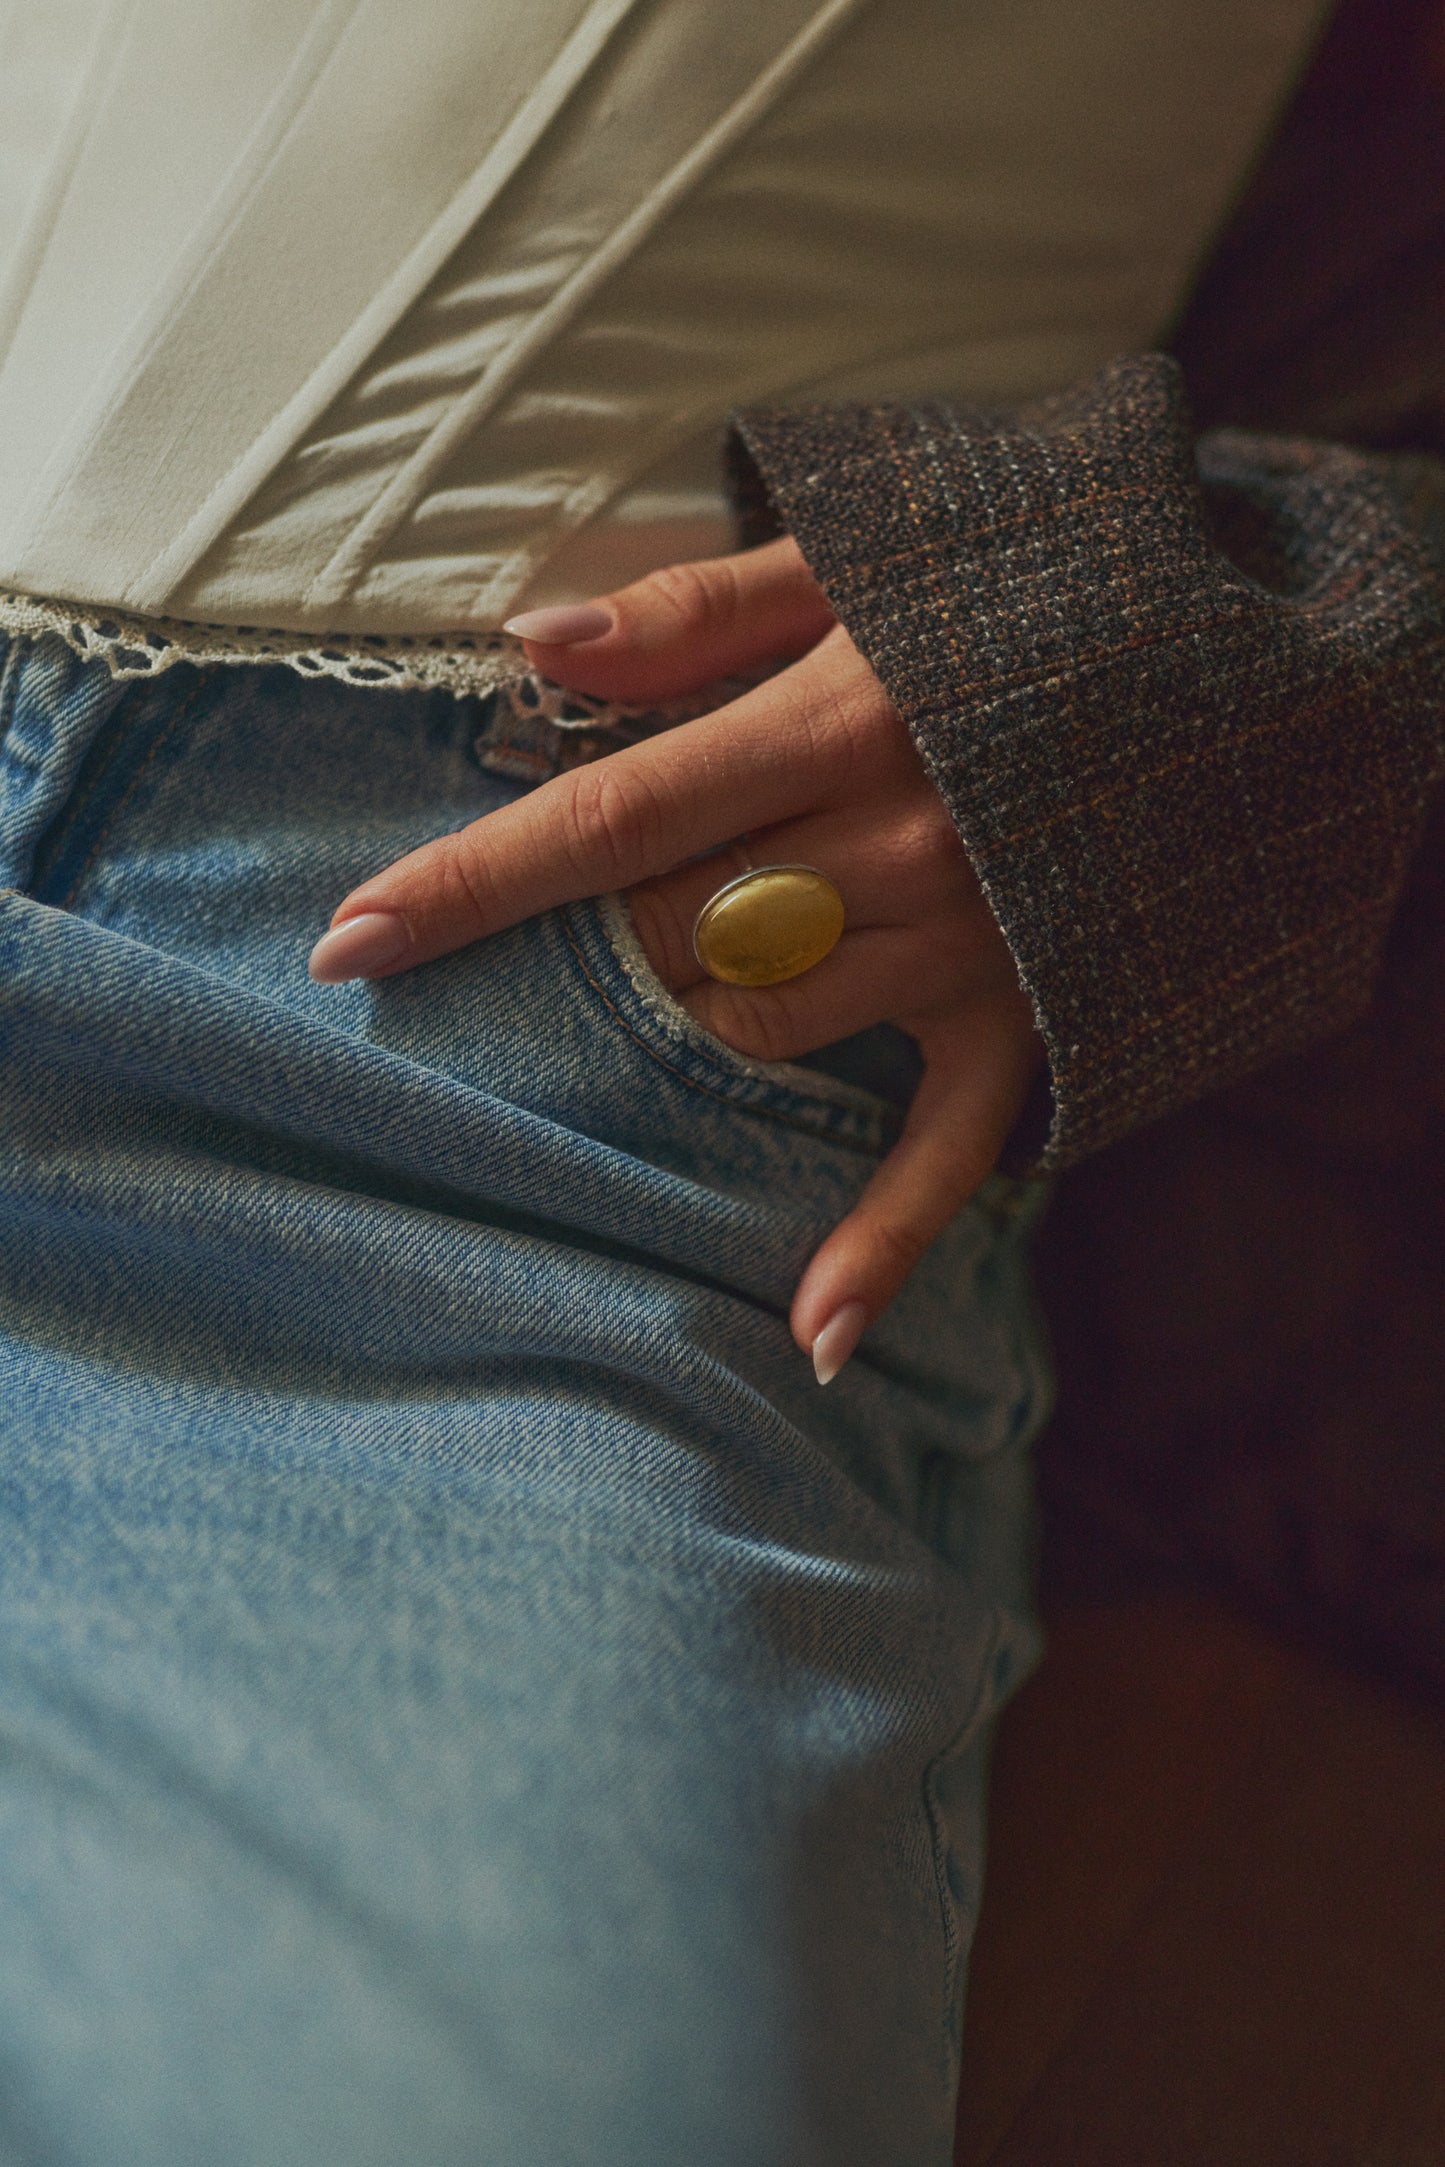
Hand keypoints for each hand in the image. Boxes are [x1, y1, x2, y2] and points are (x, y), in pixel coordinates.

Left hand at [309, 538, 1043, 1380]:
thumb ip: (697, 607)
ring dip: (679, 1027)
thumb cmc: (1012, 597)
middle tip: (541, 942)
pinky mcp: (1023, 1022)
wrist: (1222, 665)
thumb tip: (530, 639)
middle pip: (673, 935)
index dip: (475, 880)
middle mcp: (899, 844)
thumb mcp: (863, 561)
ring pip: (761, 1030)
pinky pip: (945, 1153)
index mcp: (841, 718)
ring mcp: (965, 947)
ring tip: (649, 1003)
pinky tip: (814, 1339)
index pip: (613, 816)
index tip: (350, 942)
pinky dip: (881, 1245)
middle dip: (581, 948)